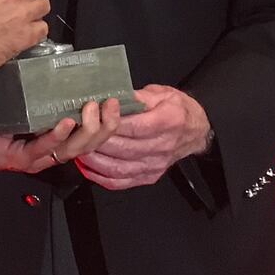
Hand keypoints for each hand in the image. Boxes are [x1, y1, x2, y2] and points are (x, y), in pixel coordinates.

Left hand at [0, 99, 120, 175]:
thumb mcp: (15, 98)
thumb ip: (36, 89)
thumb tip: (53, 63)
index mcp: (51, 135)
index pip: (88, 131)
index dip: (107, 119)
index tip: (117, 99)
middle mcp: (47, 147)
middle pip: (89, 144)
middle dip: (106, 125)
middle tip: (111, 104)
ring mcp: (35, 155)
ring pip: (73, 149)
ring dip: (87, 129)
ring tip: (92, 109)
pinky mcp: (18, 158)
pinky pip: (44, 149)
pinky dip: (57, 135)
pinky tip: (66, 122)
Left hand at [75, 85, 211, 189]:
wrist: (196, 130)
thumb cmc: (178, 110)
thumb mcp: (161, 93)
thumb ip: (137, 96)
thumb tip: (112, 96)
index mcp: (168, 122)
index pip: (133, 126)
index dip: (110, 122)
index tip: (92, 114)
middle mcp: (162, 147)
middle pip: (123, 148)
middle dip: (96, 140)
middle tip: (77, 131)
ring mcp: (155, 165)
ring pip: (119, 167)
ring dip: (94, 160)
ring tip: (77, 148)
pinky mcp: (149, 176)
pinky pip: (121, 181)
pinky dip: (101, 176)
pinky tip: (87, 166)